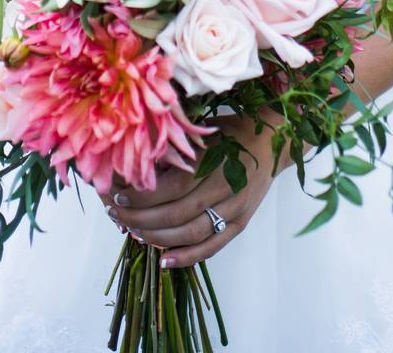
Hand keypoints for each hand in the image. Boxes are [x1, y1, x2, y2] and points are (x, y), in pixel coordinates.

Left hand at [101, 112, 284, 268]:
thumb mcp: (202, 133)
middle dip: (139, 219)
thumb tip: (136, 170)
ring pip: (190, 234)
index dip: (141, 197)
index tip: (118, 196)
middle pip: (175, 215)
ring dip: (156, 238)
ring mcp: (235, 209)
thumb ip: (175, 153)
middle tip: (117, 215)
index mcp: (212, 162)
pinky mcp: (241, 222)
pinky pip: (212, 247)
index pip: (170, 189)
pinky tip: (164, 261)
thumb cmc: (232, 131)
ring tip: (133, 232)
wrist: (275, 141)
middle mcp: (224, 188)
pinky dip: (187, 257)